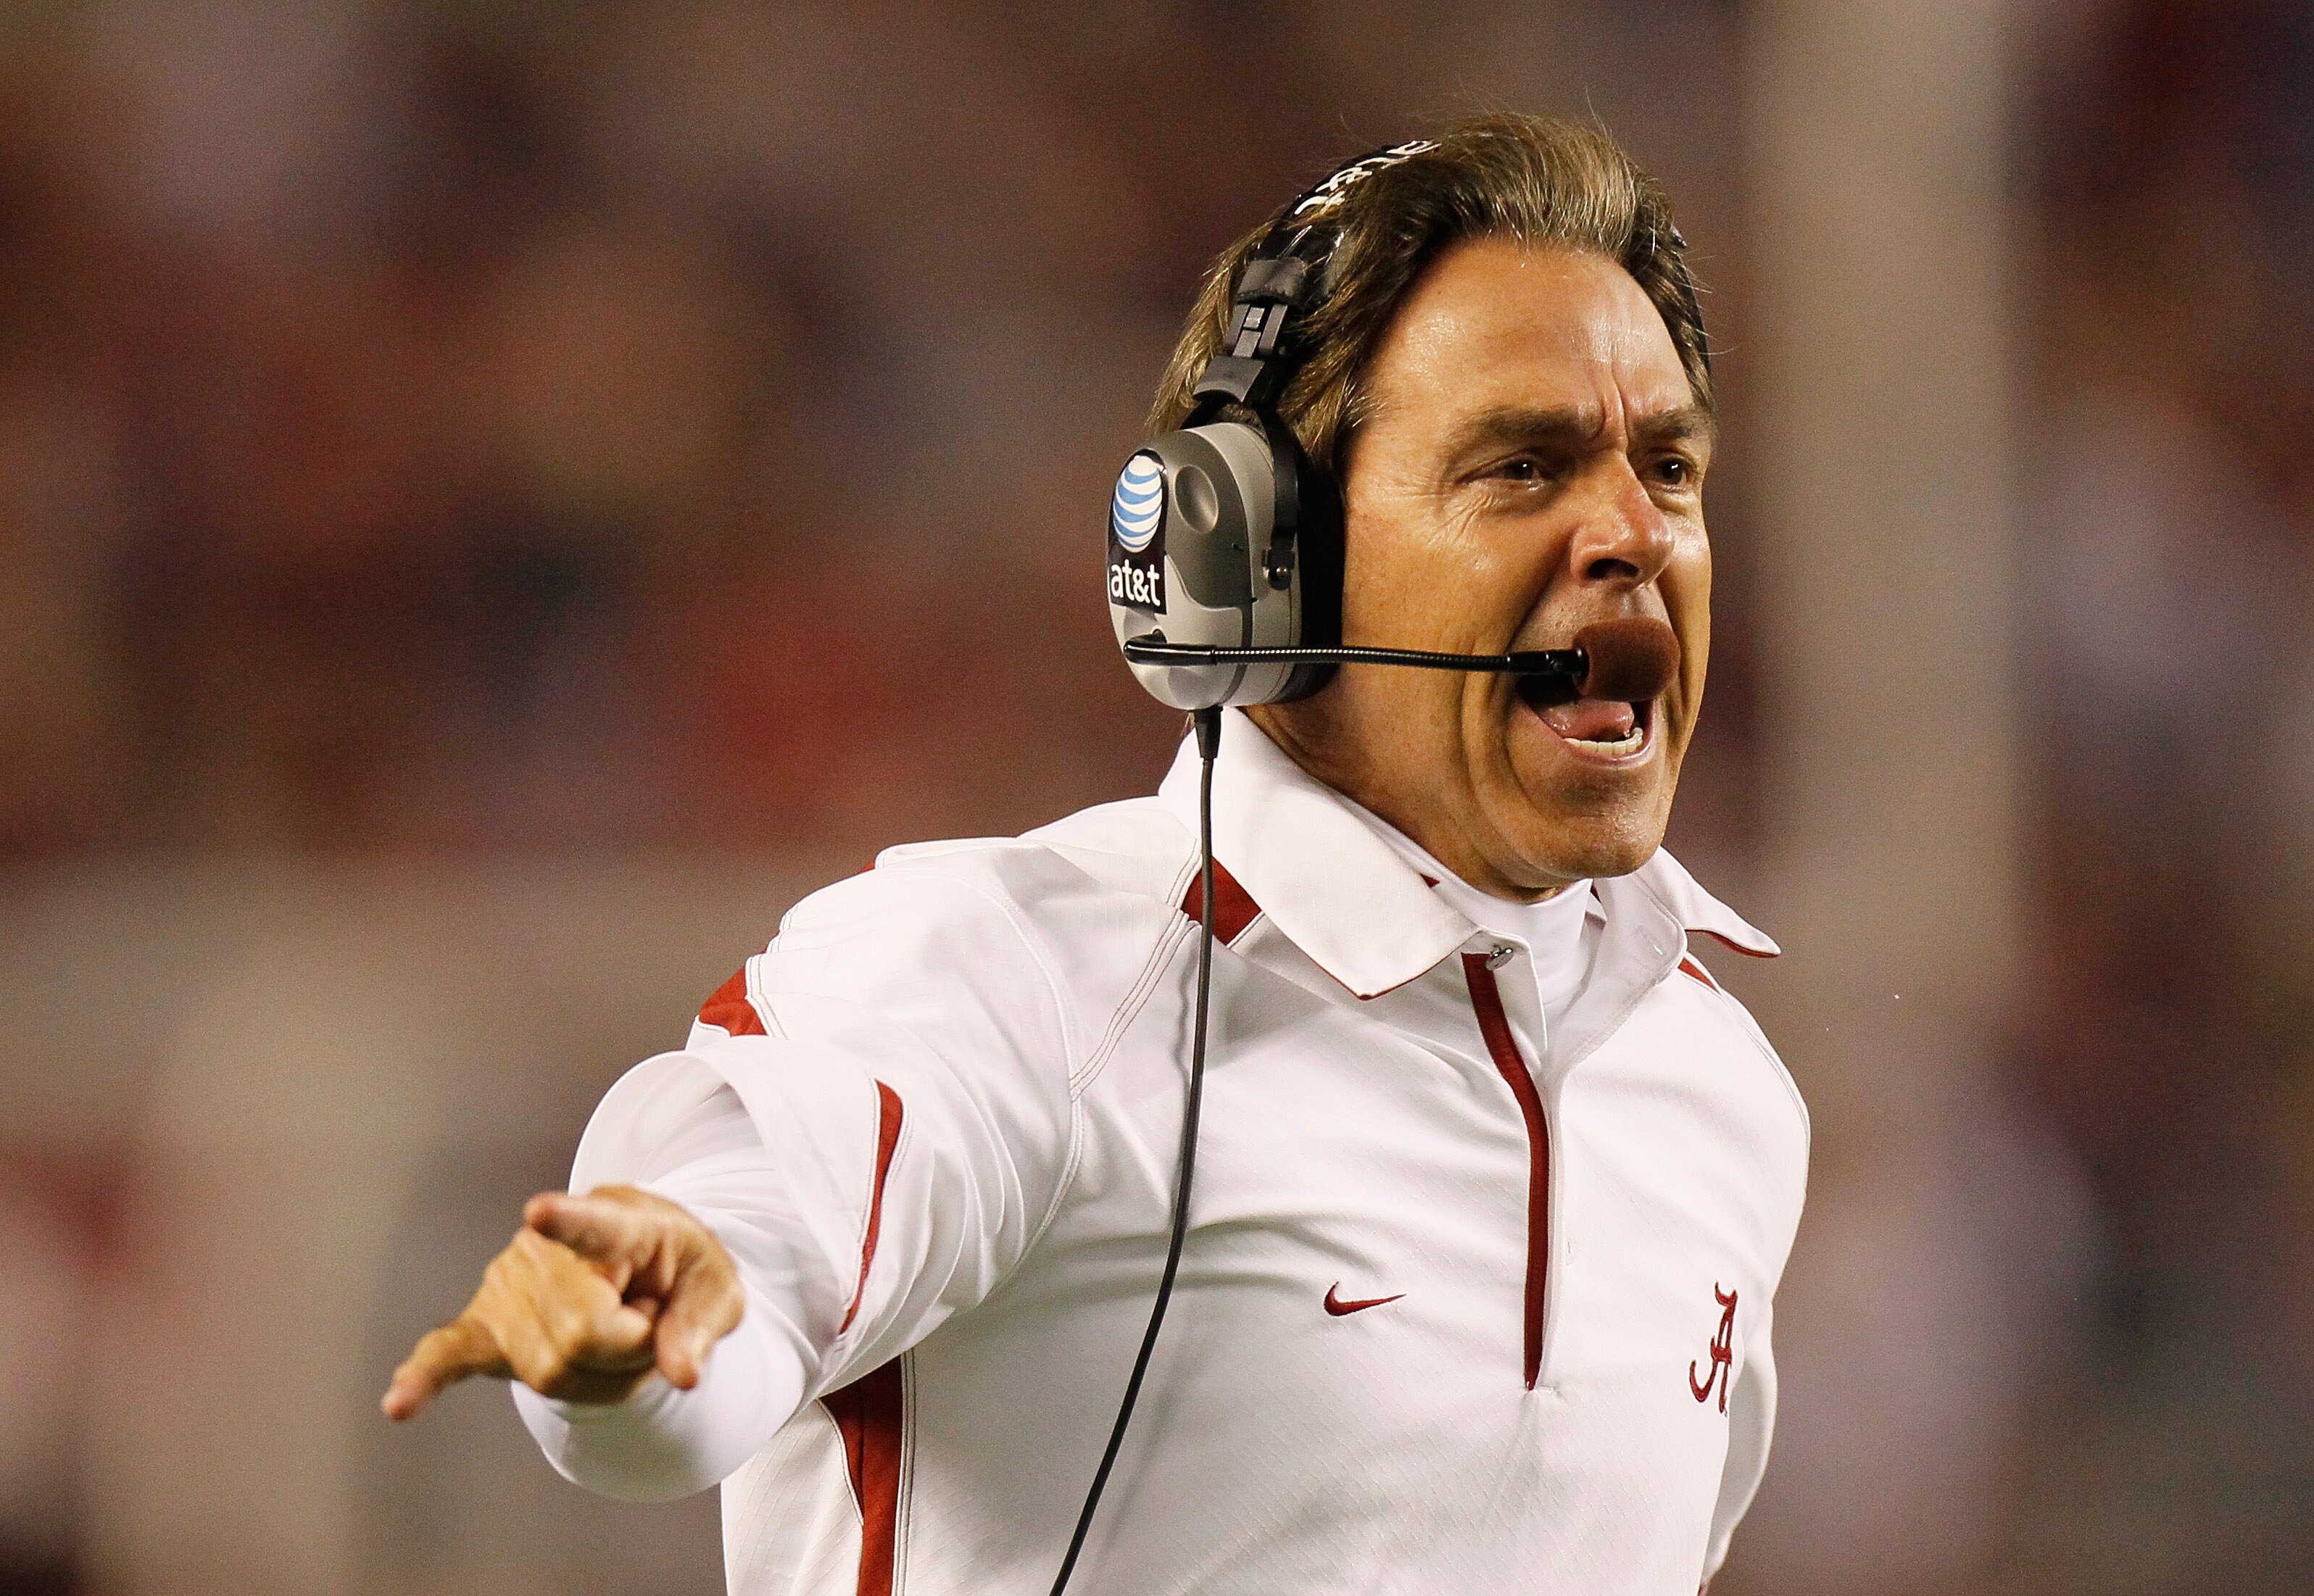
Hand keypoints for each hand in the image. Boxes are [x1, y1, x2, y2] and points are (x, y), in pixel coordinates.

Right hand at [381, 1185, 744, 1420]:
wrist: (639, 1256)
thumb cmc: (679, 1268)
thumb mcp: (715, 1289)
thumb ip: (701, 1326)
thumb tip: (683, 1376)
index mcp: (618, 1222)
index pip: (591, 1224)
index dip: (566, 1220)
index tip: (538, 1211)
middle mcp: (548, 1249)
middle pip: (585, 1334)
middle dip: (630, 1351)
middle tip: (645, 1322)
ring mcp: (508, 1284)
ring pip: (551, 1368)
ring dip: (595, 1374)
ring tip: (612, 1333)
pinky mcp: (484, 1321)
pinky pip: (449, 1353)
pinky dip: (427, 1378)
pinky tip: (401, 1402)